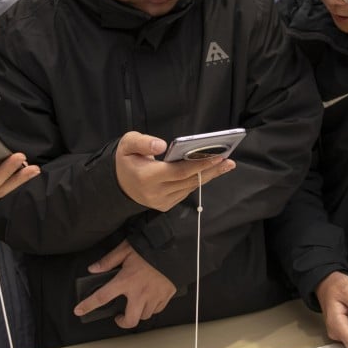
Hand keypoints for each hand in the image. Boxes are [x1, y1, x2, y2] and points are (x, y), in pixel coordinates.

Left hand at [74, 240, 176, 328]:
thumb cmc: (149, 247)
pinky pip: (157, 309)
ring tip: (136, 304)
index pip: (102, 297)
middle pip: (130, 320)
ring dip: (138, 313)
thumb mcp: (125, 249)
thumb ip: (108, 260)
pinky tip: (149, 299)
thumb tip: (93, 269)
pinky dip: (151, 308)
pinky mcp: (166, 295)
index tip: (79, 311)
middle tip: (120, 317)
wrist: (175, 247)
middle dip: (123, 322)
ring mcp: (154, 296)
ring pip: (144, 315)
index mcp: (126, 280)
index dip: (88, 305)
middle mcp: (140, 292)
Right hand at [115, 131, 234, 211]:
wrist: (119, 183)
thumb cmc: (126, 159)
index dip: (199, 165)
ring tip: (225, 164)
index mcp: (146, 177)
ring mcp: (161, 202)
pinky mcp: (165, 205)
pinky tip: (209, 171)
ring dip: (208, 176)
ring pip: (189, 187)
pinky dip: (197, 181)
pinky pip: (185, 192)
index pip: (178, 172)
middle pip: (189, 181)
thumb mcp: (127, 144)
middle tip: (229, 161)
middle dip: (211, 170)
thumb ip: (143, 142)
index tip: (217, 156)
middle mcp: (155, 193)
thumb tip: (162, 145)